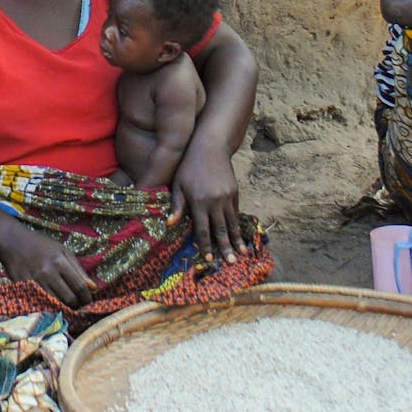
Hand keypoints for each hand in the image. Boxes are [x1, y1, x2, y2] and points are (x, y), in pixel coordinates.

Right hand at [0, 225, 95, 307]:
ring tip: (66, 306)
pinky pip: (40, 304)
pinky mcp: (23, 288)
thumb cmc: (40, 245)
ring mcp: (34, 281)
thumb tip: (93, 288)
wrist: (12, 242)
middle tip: (78, 306)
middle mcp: (48, 272)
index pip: (79, 287)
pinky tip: (52, 305)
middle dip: (77, 305)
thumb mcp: (62, 251)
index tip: (88, 302)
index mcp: (60, 261)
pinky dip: (49, 307)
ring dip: (64, 308)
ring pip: (55, 304)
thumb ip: (78, 270)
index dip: (87, 298)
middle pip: (69, 299)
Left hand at [169, 148, 244, 262]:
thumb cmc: (188, 166)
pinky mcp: (234, 192)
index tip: (209, 258)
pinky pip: (236, 212)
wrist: (210, 147)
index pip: (203, 229)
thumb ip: (177, 205)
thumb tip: (169, 224)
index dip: (206, 245)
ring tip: (242, 253)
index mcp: (199, 202)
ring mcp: (227, 197)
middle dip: (226, 248)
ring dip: (236, 239)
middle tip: (231, 263)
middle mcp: (215, 202)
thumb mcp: (178, 184)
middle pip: (221, 230)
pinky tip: (239, 235)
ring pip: (232, 223)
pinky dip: (237, 224)